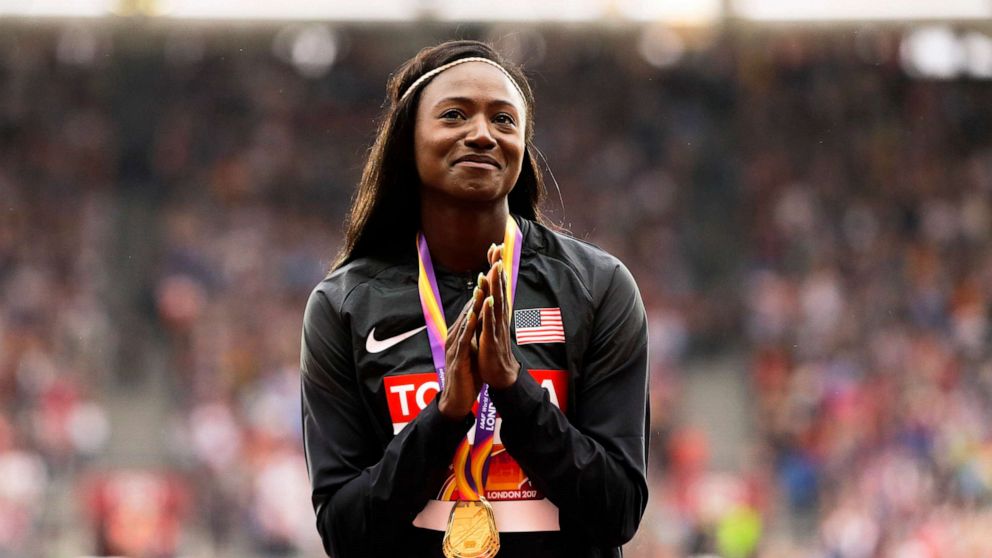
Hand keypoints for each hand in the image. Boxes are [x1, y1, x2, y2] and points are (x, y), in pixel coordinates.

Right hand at [437, 287, 484, 419]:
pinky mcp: (458, 358)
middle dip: (477, 293)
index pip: (471, 310)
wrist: (457, 399)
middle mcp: (454, 337)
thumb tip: (483, 322)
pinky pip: (464, 339)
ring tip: (481, 289)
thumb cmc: (467, 375)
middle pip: (467, 311)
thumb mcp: (472, 351)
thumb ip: (475, 336)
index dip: (481, 293)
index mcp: (459, 335)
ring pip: (465, 322)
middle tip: (485, 274)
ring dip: (473, 306)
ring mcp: (454, 347)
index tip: (490, 277)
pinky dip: (469, 326)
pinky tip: (474, 316)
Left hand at [478, 245, 519, 389]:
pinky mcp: (491, 339)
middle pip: (499, 288)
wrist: (500, 373)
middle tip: (497, 249)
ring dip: (494, 285)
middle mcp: (499, 315)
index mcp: (497, 311)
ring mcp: (496, 326)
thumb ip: (489, 307)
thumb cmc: (494, 348)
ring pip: (496, 302)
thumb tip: (487, 290)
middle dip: (497, 268)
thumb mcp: (489, 323)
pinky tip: (486, 300)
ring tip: (494, 268)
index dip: (496, 266)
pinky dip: (488, 312)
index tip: (495, 248)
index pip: (497, 284)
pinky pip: (489, 324)